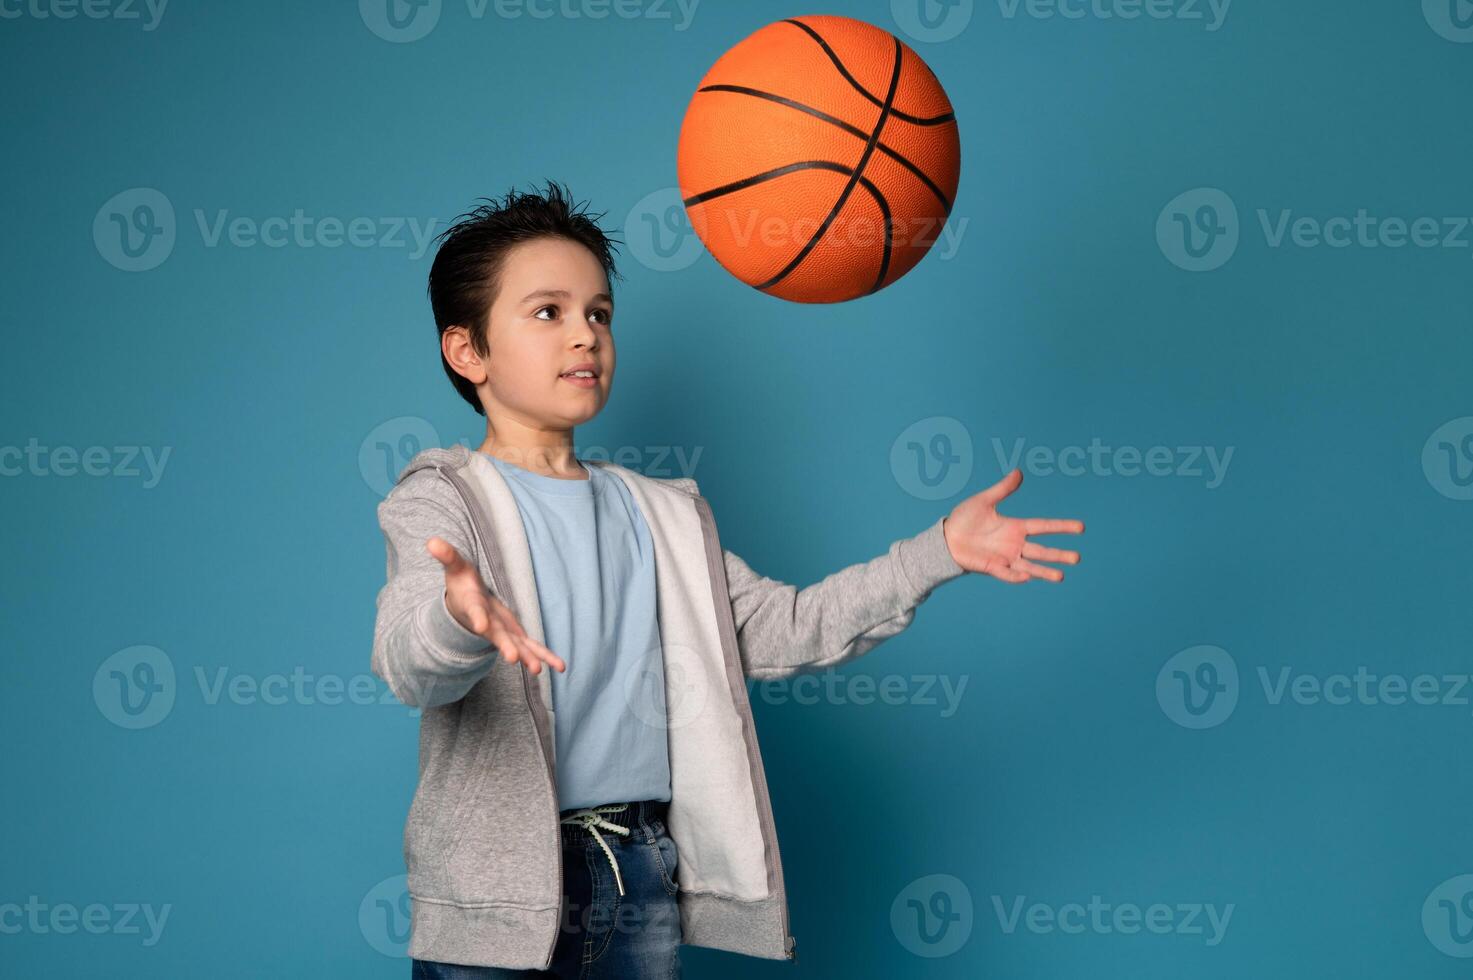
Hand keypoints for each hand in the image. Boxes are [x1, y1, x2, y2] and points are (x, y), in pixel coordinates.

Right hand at [425, 537, 566, 673]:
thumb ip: (447, 556)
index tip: (481, 625)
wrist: (466, 605)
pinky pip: (532, 647)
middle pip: (497, 635)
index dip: (478, 617)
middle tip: (513, 658)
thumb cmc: (461, 584)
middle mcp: (488, 623)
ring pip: (517, 646)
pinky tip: (560, 666)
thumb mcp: (455, 566)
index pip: (475, 611)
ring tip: (538, 670)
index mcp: (473, 606)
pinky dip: (545, 656)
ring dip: (528, 657)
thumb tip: (432, 542)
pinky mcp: (515, 635)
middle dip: (506, 646)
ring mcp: (503, 631)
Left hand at [943, 468, 1083, 583]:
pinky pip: (1006, 573)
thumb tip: (1019, 472)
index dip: (1062, 526)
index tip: (1081, 527)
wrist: (946, 538)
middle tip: (1077, 558)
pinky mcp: (992, 568)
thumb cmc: (965, 518)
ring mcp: (1005, 557)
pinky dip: (1015, 576)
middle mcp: (1015, 544)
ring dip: (1044, 572)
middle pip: (1041, 550)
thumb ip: (1002, 489)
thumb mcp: (984, 500)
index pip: (1043, 526)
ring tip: (1061, 576)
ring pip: (1030, 566)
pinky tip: (1027, 577)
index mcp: (1016, 527)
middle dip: (1059, 555)